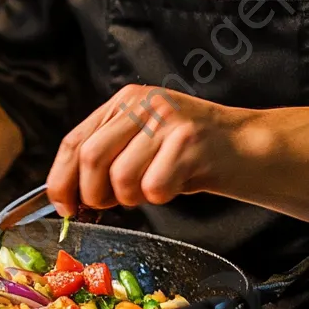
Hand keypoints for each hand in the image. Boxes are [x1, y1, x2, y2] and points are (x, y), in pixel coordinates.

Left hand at [47, 85, 252, 214]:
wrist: (247, 146)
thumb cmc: (191, 153)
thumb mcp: (143, 142)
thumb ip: (108, 156)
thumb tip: (67, 195)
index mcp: (124, 102)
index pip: (74, 141)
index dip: (62, 178)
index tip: (64, 206)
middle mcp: (142, 104)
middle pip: (91, 158)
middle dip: (94, 195)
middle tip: (113, 204)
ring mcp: (165, 121)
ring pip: (121, 177)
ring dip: (132, 199)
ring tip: (153, 189)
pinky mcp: (188, 142)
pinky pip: (154, 187)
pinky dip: (161, 198)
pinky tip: (177, 184)